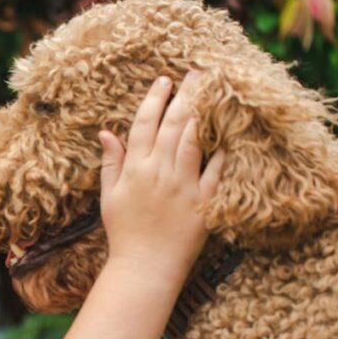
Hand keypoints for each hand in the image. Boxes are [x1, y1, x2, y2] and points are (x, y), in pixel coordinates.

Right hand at [99, 72, 225, 285]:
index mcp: (136, 169)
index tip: (164, 80)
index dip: (154, 99)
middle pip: (174, 124)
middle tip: (198, 72)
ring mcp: (183, 185)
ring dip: (204, 112)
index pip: (145, 124)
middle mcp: (159, 172)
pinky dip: (223, 150)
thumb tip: (107, 132)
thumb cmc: (124, 232)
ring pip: (194, 140)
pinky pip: (217, 170)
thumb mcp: (110, 196)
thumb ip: (111, 162)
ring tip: (213, 90)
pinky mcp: (204, 201)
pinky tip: (230, 131)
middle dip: (186, 95)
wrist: (144, 266)